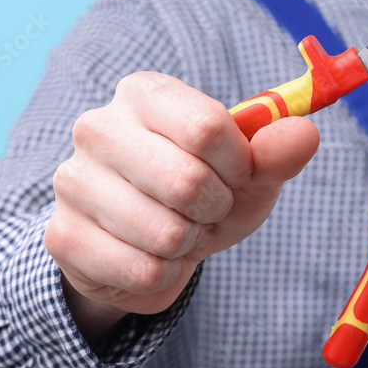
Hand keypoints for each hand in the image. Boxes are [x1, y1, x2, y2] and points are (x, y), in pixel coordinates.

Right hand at [44, 72, 318, 338]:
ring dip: (189, 244)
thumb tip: (305, 132)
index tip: (237, 172)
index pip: (207, 127)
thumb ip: (278, 150)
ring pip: (165, 232)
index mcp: (145, 93)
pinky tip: (153, 256)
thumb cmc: (204, 192)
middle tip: (206, 209)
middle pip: (186, 181)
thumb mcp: (248, 171)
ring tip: (179, 230)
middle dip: (214, 209)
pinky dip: (165, 274)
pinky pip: (142, 270)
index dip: (237, 163)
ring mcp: (73, 180)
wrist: (150, 243)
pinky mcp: (62, 236)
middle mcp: (98, 126)